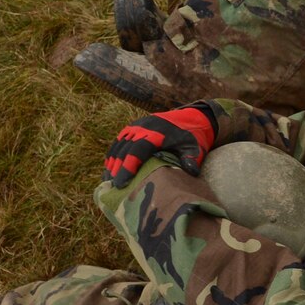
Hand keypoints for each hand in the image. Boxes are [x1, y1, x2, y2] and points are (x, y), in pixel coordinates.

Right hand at [103, 103, 219, 186]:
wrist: (191, 118)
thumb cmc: (193, 137)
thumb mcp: (196, 148)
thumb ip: (191, 159)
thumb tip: (190, 172)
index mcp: (158, 133)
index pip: (138, 150)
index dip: (128, 167)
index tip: (122, 183)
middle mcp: (144, 127)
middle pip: (125, 149)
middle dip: (117, 168)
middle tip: (113, 186)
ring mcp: (137, 125)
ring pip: (120, 144)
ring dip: (112, 161)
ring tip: (108, 179)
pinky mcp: (134, 126)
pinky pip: (120, 140)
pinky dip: (113, 153)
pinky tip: (109, 167)